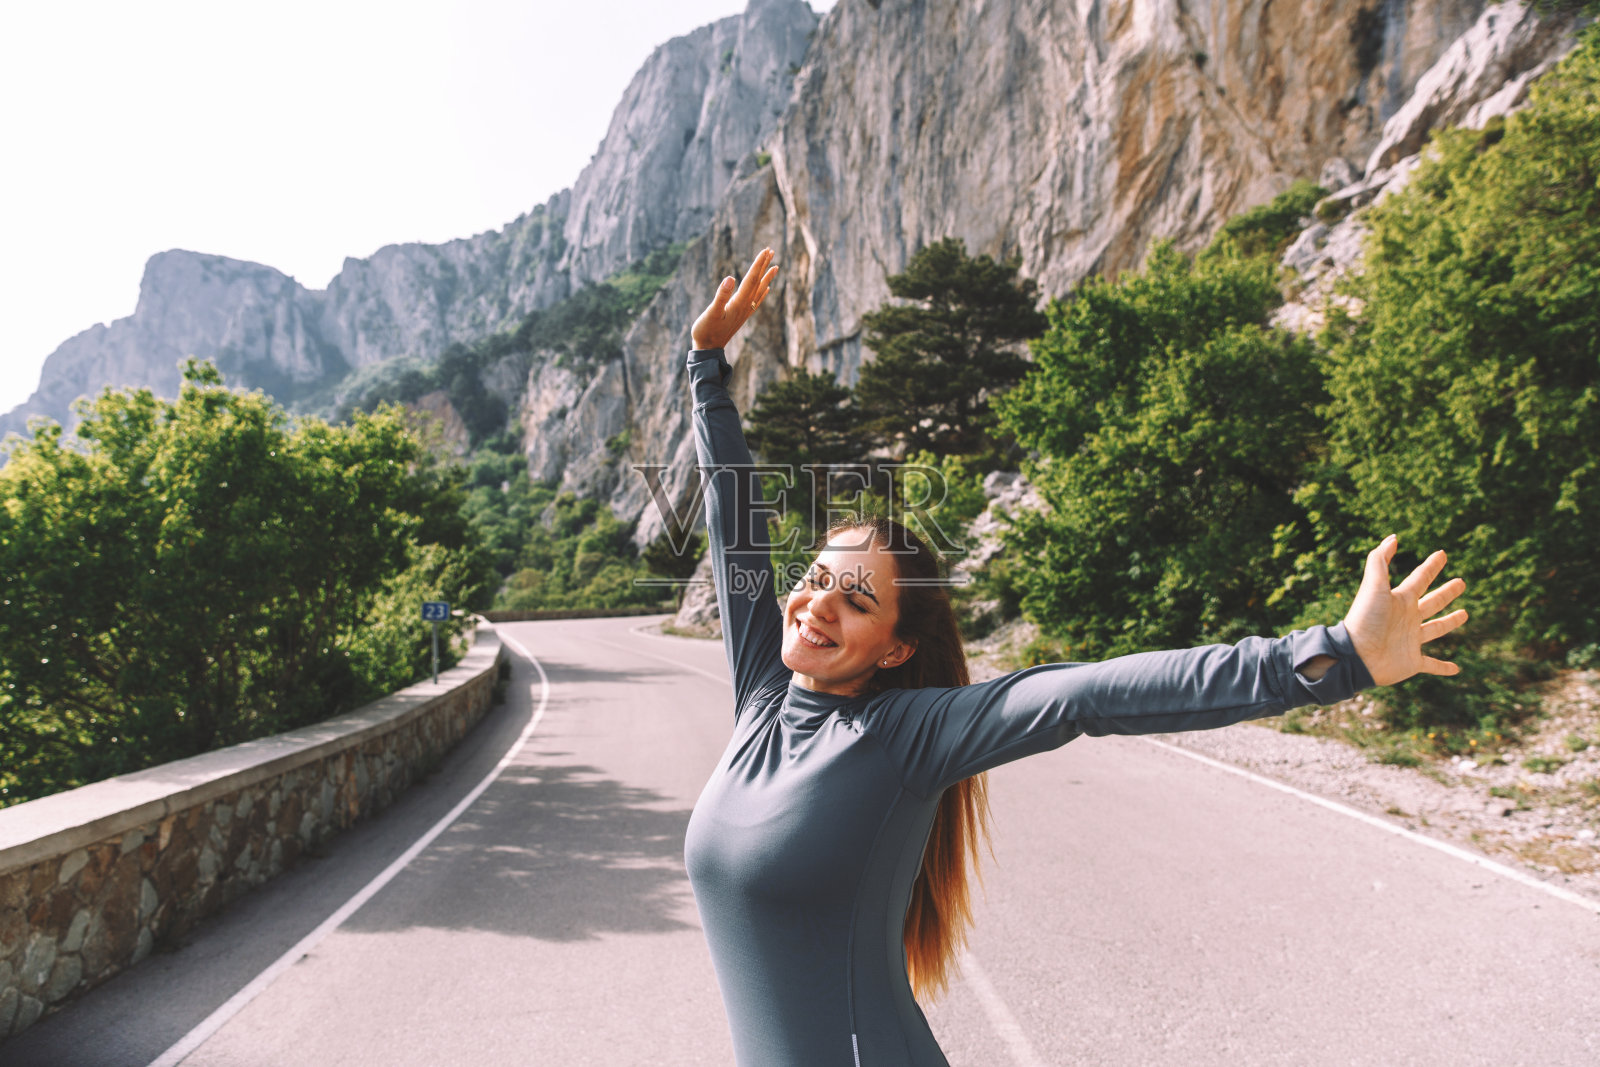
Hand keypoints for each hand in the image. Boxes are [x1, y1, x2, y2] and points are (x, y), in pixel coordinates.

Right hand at [692, 248, 778, 349]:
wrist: (708, 349)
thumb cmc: (706, 331)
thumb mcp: (712, 312)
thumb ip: (721, 296)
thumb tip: (730, 278)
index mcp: (739, 302)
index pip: (751, 279)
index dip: (758, 264)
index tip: (766, 251)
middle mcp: (745, 306)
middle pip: (758, 282)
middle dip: (764, 266)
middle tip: (771, 250)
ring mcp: (744, 312)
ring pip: (759, 290)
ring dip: (766, 277)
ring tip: (775, 267)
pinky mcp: (741, 316)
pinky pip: (756, 302)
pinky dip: (762, 293)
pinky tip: (766, 289)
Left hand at [1343, 535, 1467, 686]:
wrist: (1355, 655)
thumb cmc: (1364, 619)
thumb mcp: (1373, 586)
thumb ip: (1380, 560)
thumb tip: (1393, 537)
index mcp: (1400, 600)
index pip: (1420, 579)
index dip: (1431, 566)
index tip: (1442, 554)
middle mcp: (1407, 618)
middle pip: (1432, 602)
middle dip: (1446, 592)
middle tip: (1461, 582)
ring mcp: (1410, 640)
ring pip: (1435, 629)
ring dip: (1450, 622)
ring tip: (1465, 614)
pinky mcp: (1412, 662)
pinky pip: (1432, 665)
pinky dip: (1443, 668)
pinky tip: (1456, 669)